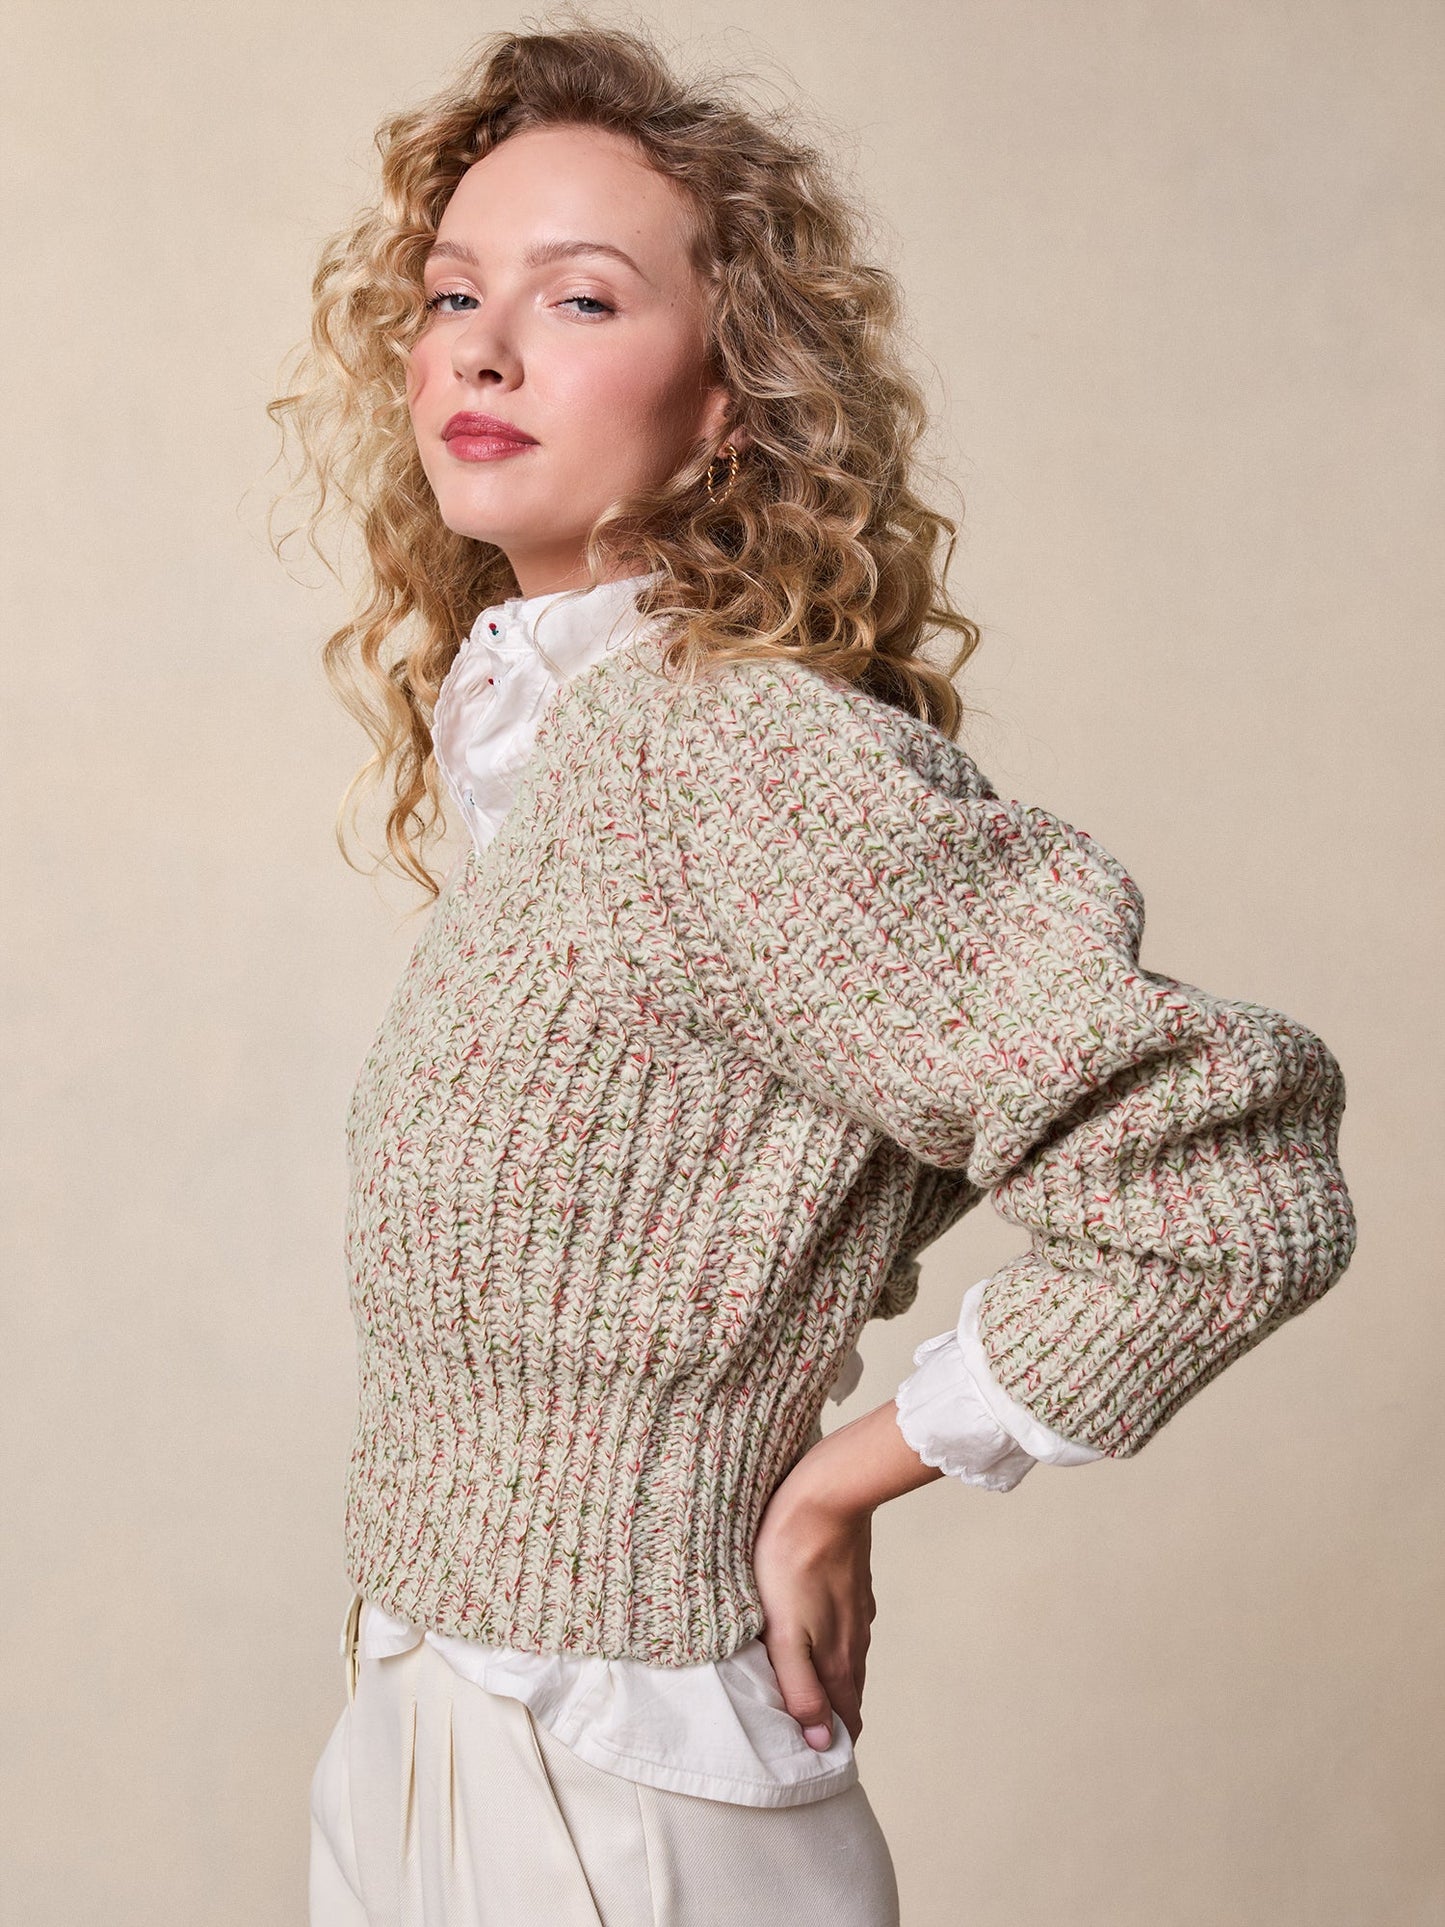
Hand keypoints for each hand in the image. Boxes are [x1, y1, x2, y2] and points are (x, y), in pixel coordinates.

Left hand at [752, 1477, 874, 1748]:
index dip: (833, 1744)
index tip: (817, 1762)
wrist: (826, 1497)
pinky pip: (847, 1626)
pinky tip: (818, 1634)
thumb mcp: (785, 1634)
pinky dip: (835, 1644)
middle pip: (848, 1692)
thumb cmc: (791, 1562)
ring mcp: (858, 1610)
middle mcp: (855, 1640)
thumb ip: (801, 1689)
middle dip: (834, 1717)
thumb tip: (820, 1742)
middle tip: (810, 1735)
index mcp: (838, 1659)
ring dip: (834, 1681)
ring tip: (812, 1692)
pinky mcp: (853, 1583)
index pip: (845, 1719)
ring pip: (848, 1659)